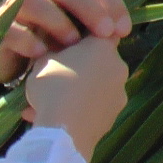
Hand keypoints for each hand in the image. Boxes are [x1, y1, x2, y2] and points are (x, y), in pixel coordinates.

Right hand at [0, 0, 130, 90]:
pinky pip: (9, 27)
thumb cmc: (41, 47)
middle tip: (106, 33)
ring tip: (72, 43)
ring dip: (56, 20)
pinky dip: (26, 39)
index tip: (124, 30)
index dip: (110, 1)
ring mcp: (13, 7)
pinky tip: (41, 55)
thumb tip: (120, 34)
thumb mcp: (69, 37)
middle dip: (89, 7)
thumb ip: (89, 30)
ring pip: (33, 0)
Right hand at [24, 35, 128, 159]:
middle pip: (99, 61)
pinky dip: (79, 110)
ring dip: (79, 91)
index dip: (86, 37)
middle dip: (81, 66)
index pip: (101, 31)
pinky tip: (56, 118)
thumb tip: (57, 50)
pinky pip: (94, 107)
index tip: (70, 43)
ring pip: (96, 87)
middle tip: (57, 75)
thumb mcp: (43, 59)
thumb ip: (53, 50)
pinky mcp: (114, 116)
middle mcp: (118, 67)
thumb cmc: (52, 86)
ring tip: (52, 102)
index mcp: (102, 46)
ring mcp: (119, 94)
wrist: (64, 131)